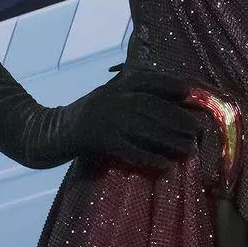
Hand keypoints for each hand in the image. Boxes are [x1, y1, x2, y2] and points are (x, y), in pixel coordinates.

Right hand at [52, 63, 206, 171]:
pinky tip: (165, 166)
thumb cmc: (85, 119)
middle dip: (179, 119)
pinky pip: (129, 150)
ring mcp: (104, 118)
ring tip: (189, 150)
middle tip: (199, 132)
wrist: (49, 132)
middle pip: (153, 106)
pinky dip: (149, 158)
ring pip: (145, 128)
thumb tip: (169, 101)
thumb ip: (130, 95)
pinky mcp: (98, 140)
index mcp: (115, 85)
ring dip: (170, 139)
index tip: (190, 93)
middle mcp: (112, 97)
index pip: (148, 80)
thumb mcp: (106, 98)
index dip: (170, 85)